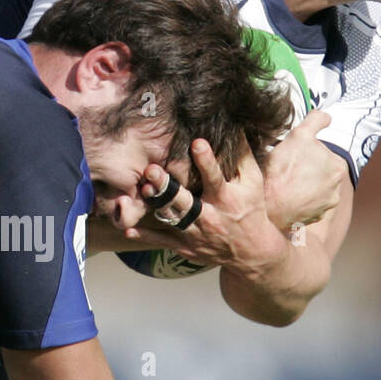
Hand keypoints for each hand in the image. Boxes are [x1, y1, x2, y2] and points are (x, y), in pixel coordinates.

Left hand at [124, 137, 283, 274]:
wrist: (251, 252)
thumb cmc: (251, 210)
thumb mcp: (253, 183)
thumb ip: (243, 157)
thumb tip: (235, 127)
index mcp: (226, 199)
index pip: (215, 178)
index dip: (206, 161)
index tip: (196, 143)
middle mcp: (208, 216)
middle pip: (184, 201)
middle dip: (167, 186)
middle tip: (151, 169)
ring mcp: (194, 234)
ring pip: (170, 219)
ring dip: (154, 205)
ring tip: (141, 190)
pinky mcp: (185, 246)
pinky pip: (161, 241)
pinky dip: (144, 235)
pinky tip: (127, 228)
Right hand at [262, 110, 344, 231]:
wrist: (268, 205)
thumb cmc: (283, 170)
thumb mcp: (299, 135)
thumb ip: (316, 120)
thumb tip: (327, 117)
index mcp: (337, 167)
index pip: (324, 156)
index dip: (308, 154)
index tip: (295, 158)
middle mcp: (336, 190)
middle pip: (320, 174)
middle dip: (307, 171)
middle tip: (288, 170)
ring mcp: (325, 207)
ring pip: (314, 191)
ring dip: (303, 188)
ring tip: (285, 185)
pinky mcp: (312, 219)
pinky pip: (307, 207)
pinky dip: (299, 202)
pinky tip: (286, 197)